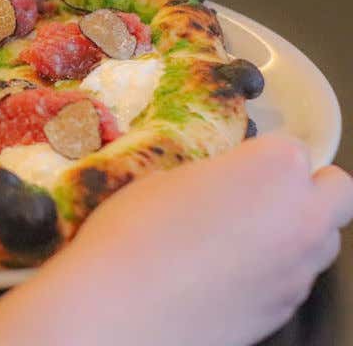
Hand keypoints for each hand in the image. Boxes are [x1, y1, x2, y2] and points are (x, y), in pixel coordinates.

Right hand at [0, 134, 352, 345]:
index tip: (233, 166)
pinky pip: (297, 278)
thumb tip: (216, 187)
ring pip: (325, 239)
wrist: (126, 310)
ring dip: (298, 231)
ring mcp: (301, 267)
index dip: (261, 155)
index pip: (292, 146)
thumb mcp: (163, 180)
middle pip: (337, 191)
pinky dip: (275, 271)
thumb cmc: (133, 233)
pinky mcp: (289, 309)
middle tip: (261, 196)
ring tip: (244, 238)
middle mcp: (303, 214)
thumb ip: (210, 178)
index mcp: (273, 168)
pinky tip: (229, 275)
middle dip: (307, 188)